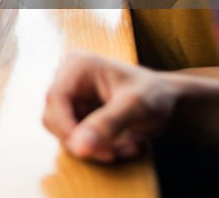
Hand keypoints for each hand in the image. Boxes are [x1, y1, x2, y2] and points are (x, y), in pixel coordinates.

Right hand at [42, 52, 176, 161]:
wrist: (165, 100)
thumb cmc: (154, 96)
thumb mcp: (135, 108)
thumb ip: (107, 124)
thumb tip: (78, 148)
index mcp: (77, 65)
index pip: (55, 99)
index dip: (66, 128)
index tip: (90, 150)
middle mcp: (67, 77)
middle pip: (53, 118)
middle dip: (84, 141)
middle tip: (115, 153)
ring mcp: (70, 95)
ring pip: (62, 132)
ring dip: (92, 147)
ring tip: (125, 148)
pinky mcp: (74, 111)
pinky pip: (73, 137)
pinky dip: (95, 147)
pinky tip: (120, 146)